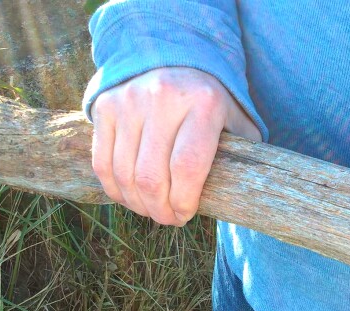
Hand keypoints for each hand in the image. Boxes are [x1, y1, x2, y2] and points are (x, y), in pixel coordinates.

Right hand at [90, 67, 260, 225]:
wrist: (172, 54)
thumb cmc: (210, 101)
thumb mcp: (236, 120)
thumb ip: (244, 153)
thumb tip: (246, 196)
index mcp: (203, 103)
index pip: (187, 167)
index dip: (184, 202)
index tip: (186, 215)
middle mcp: (163, 98)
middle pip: (151, 177)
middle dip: (160, 211)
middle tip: (169, 219)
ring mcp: (129, 101)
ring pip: (124, 174)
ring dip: (137, 204)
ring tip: (152, 210)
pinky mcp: (105, 106)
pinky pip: (103, 163)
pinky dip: (115, 189)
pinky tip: (131, 197)